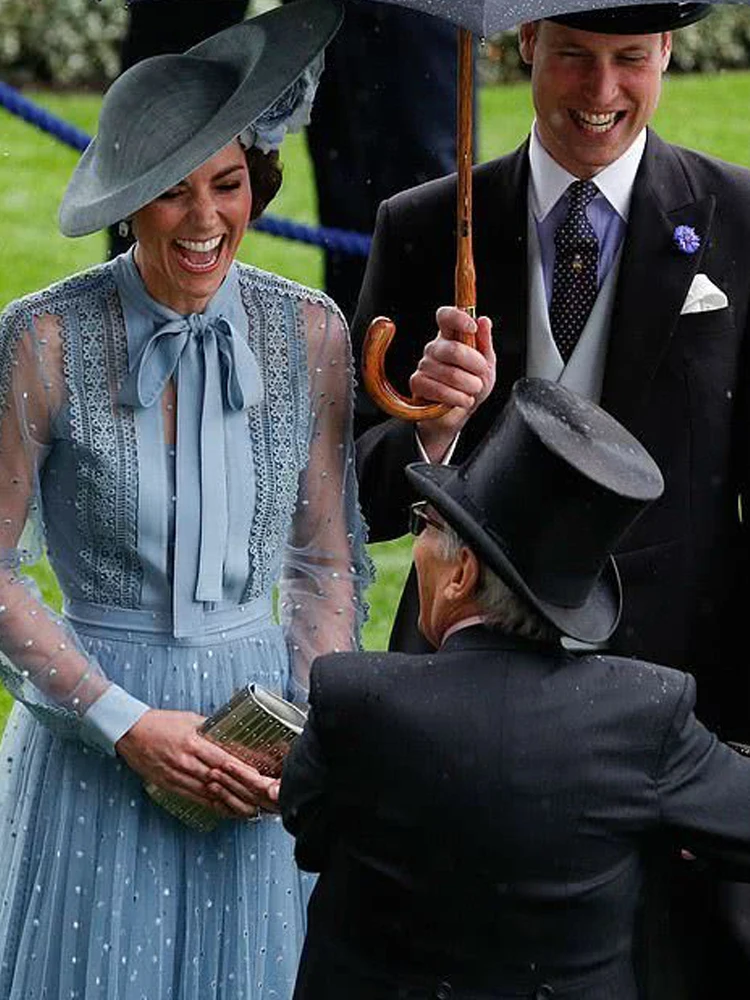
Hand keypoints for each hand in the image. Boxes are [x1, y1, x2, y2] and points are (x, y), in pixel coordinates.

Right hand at [116, 709, 276, 818]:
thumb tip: (229, 735)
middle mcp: (186, 762)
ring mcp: (177, 776)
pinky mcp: (169, 785)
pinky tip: (226, 809)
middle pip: (218, 781)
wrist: (129, 732)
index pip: (223, 761)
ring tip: (249, 809)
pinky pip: (194, 798)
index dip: (242, 772)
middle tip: (260, 799)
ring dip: (230, 802)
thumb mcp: (189, 719)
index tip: (259, 779)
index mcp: (193, 743)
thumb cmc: (159, 723)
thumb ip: (210, 729)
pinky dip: (212, 805)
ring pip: (208, 793)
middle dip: (241, 791)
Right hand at [411, 307, 495, 462]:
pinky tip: (462, 399)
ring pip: (450, 374)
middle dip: (475, 365)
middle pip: (453, 349)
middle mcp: (435, 348)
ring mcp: (424, 365)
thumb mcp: (486, 364)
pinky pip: (438, 389)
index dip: (457, 318)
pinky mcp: (417, 383)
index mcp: (450, 337)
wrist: (458, 413)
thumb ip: (484, 343)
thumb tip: (483, 320)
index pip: (445, 316)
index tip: (471, 327)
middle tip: (481, 375)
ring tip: (472, 390)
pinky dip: (457, 398)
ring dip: (469, 386)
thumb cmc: (471, 385)